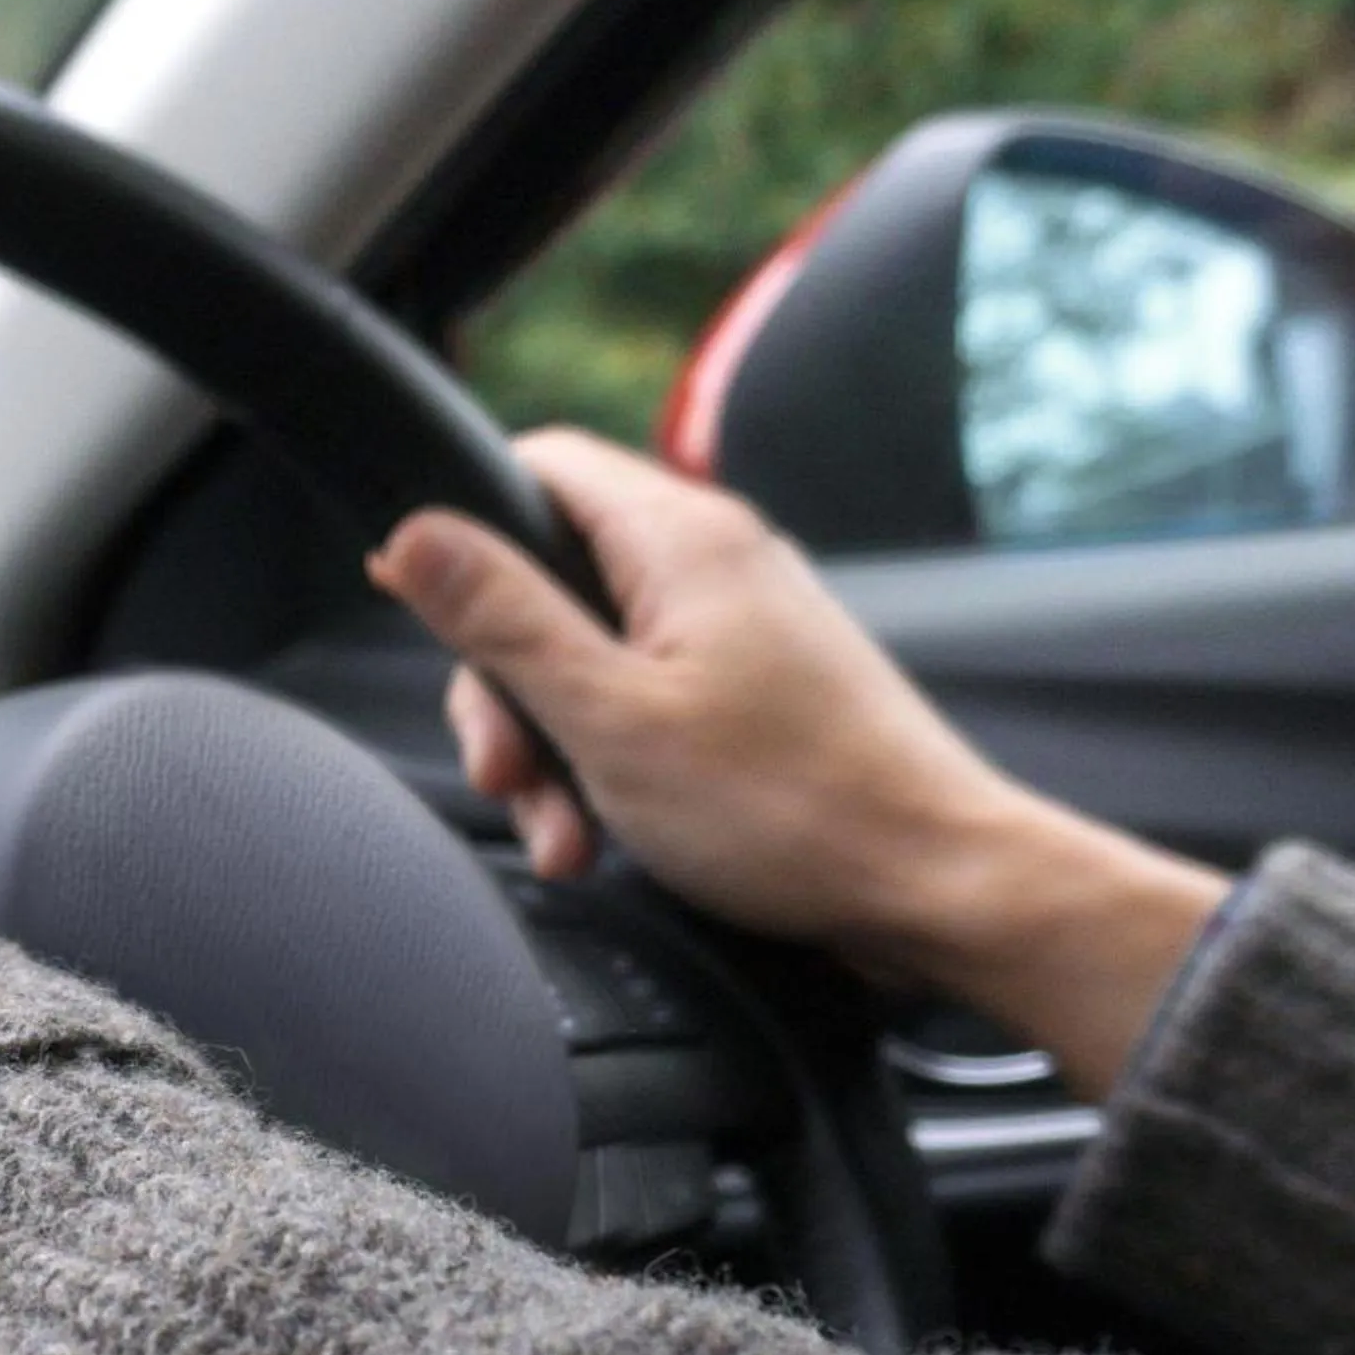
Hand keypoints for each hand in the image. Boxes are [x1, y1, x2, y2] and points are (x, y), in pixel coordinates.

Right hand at [368, 429, 1223, 1094]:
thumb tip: (414, 531)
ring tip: (568, 834)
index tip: (430, 614)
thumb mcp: (609, 718)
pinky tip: (608, 835)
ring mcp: (741, 624)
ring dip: (555, 745)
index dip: (465, 531)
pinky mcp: (758, 687)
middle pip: (550, 578)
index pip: (536, 465)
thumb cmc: (795, 812)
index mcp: (681, 539)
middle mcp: (716, 561)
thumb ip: (501, 619)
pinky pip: (648, 696)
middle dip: (507, 686)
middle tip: (508, 773)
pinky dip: (611, 761)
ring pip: (592, 652)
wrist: (941, 888)